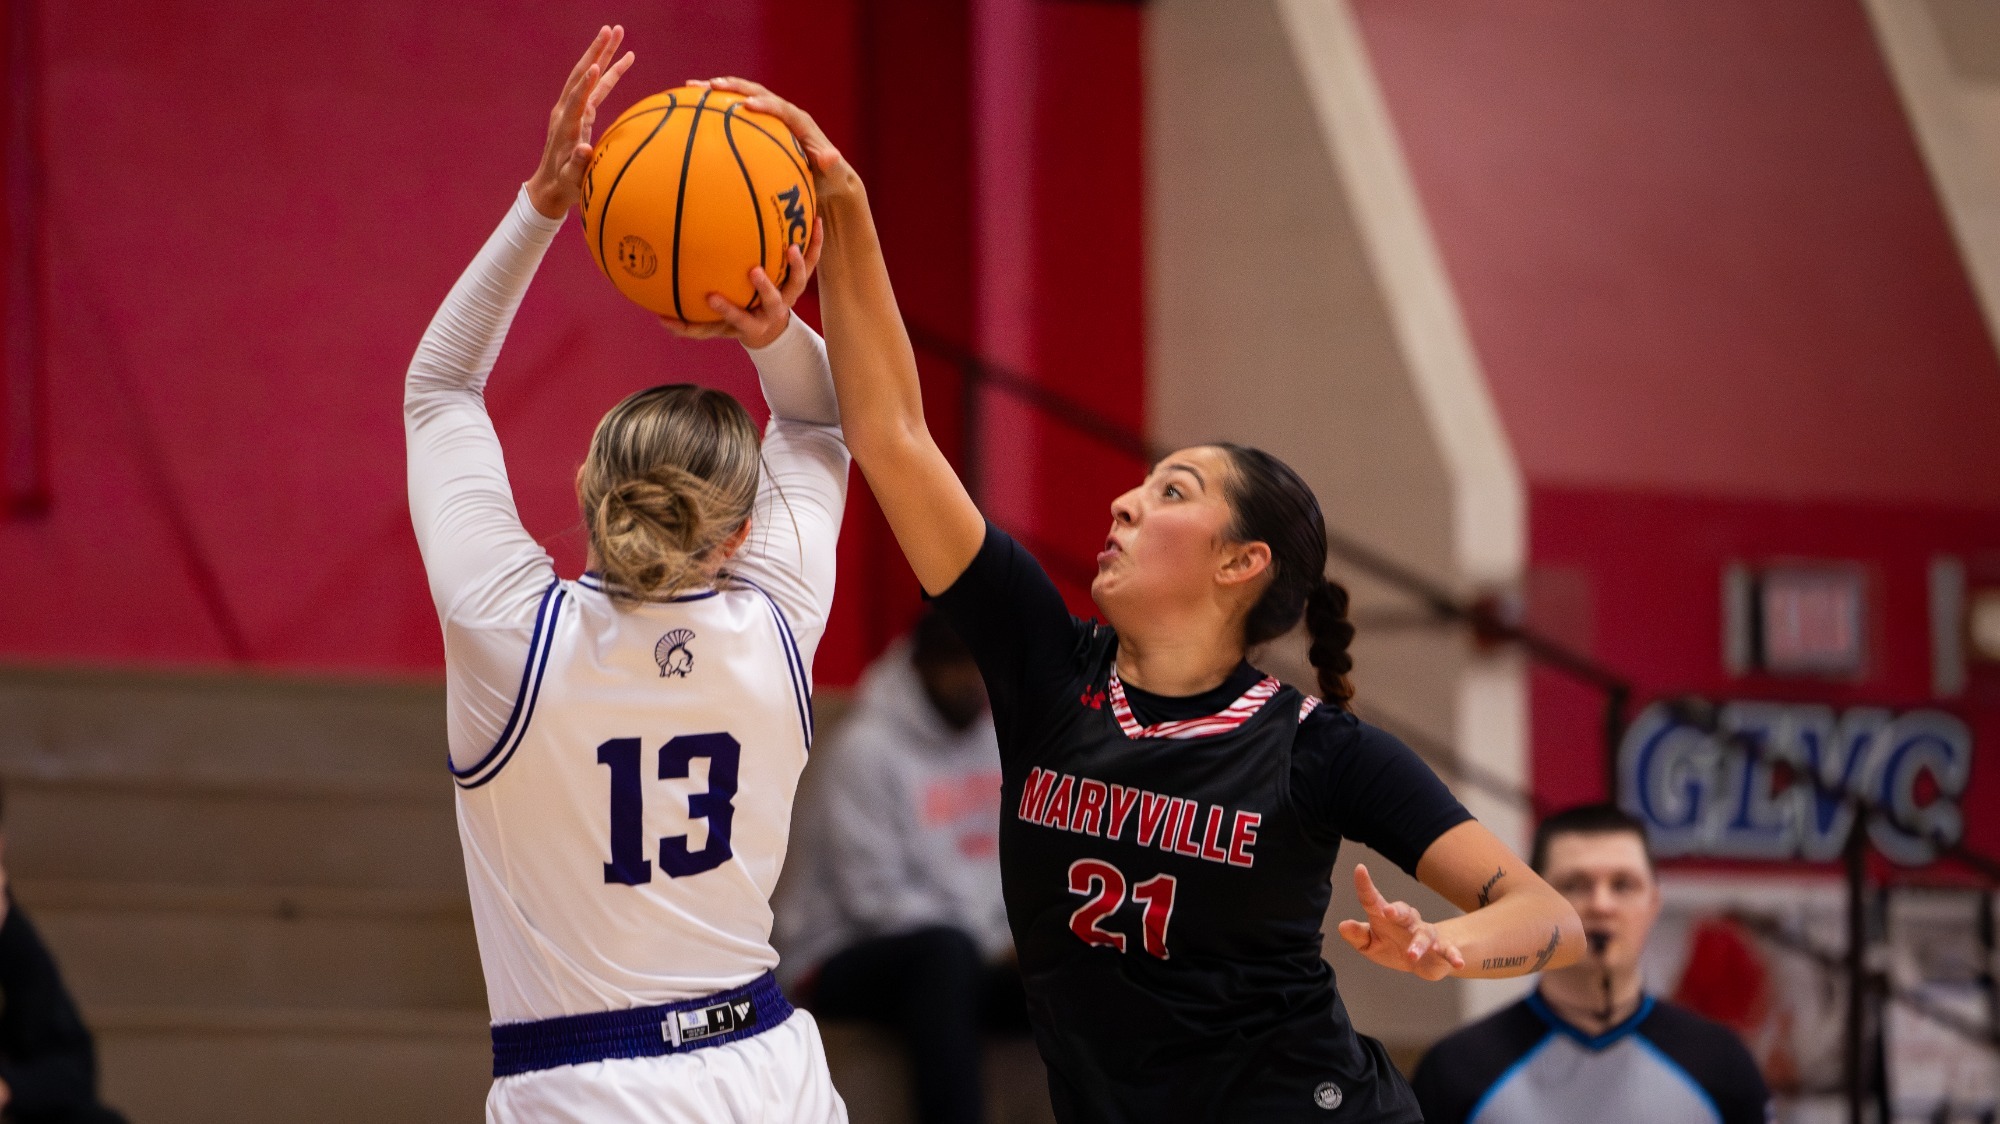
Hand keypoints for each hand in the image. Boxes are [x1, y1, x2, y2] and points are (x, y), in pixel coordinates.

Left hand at [526, 26, 636, 218]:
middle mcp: (567, 111)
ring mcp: (573, 109)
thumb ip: (578, 164)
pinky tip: (625, 60)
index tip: (597, 67)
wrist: (551, 185)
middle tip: (611, 29)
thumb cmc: (564, 185)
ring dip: (603, 53)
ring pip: (590, 75)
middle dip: (597, 51)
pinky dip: (610, 72)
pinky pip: (597, 87)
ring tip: (618, 32)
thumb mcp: (571, 179)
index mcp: (565, 126)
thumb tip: (584, 149)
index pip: (576, 99)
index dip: (587, 84)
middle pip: (583, 74)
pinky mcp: (581, 112)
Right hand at [658, 218, 823, 347]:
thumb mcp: (714, 328)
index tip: (710, 298)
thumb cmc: (736, 321)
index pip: (739, 319)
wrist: (769, 327)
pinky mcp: (800, 280)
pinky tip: (815, 219)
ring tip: (792, 245)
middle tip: (754, 271)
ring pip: (798, 283)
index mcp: (753, 323)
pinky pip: (811, 260)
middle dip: (765, 288)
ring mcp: (789, 295)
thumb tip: (659, 319)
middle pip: (774, 302)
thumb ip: (690, 326)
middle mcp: (774, 311)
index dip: (727, 310)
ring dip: (797, 265)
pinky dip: (814, 242)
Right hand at [692, 76, 854, 197]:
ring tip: (692, 88)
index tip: (748, 104)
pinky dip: (715, 112)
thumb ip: (831, 165)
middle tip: (712, 85)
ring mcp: (769, 117)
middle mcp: (783, 113)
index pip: (781, 108)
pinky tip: (690, 114)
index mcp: (799, 121)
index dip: (766, 105)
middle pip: (756, 92)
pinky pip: (735, 115)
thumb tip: (831, 157)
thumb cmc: (828, 179)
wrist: (824, 178)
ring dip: (718, 92)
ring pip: (741, 97)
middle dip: (735, 87)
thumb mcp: (833, 175)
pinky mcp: (758, 125)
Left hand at [1336, 864, 1463, 981]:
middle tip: (1388, 911)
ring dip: (1418, 944)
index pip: (1373, 900)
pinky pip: (1448, 949)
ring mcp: (1424, 933)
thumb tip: (1342, 925)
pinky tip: (1457, 963)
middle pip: (1403, 911)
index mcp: (1385, 917)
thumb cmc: (1392, 946)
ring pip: (1424, 934)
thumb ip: (1357, 936)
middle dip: (1397, 910)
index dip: (1365, 885)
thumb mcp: (1370, 945)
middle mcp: (1406, 921)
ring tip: (1411, 955)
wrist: (1423, 961)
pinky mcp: (1440, 948)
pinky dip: (1453, 954)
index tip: (1359, 869)